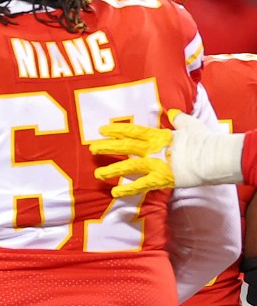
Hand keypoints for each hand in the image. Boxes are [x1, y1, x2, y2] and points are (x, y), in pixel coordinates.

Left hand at [92, 110, 244, 196]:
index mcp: (158, 135)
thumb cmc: (204, 140)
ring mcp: (155, 164)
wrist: (213, 157)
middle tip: (92, 148)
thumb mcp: (190, 125)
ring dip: (112, 170)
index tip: (102, 129)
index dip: (116, 129)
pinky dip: (127, 190)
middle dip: (107, 147)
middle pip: (125, 146)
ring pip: (128, 167)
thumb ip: (179, 119)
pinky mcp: (160, 179)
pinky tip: (114, 193)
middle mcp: (152, 149)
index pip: (132, 131)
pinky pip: (140, 186)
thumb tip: (174, 112)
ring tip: (98, 174)